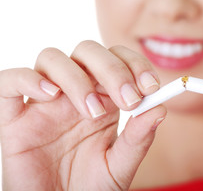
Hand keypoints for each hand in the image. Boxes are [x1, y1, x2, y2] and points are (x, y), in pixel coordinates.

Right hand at [0, 40, 165, 190]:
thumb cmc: (89, 187)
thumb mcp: (120, 165)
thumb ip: (138, 138)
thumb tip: (160, 108)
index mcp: (103, 98)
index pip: (118, 59)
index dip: (135, 65)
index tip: (151, 87)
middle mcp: (74, 92)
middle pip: (89, 52)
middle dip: (113, 69)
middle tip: (128, 100)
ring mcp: (43, 102)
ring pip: (53, 59)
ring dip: (77, 78)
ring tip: (92, 112)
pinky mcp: (13, 117)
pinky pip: (10, 81)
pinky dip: (28, 79)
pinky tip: (50, 96)